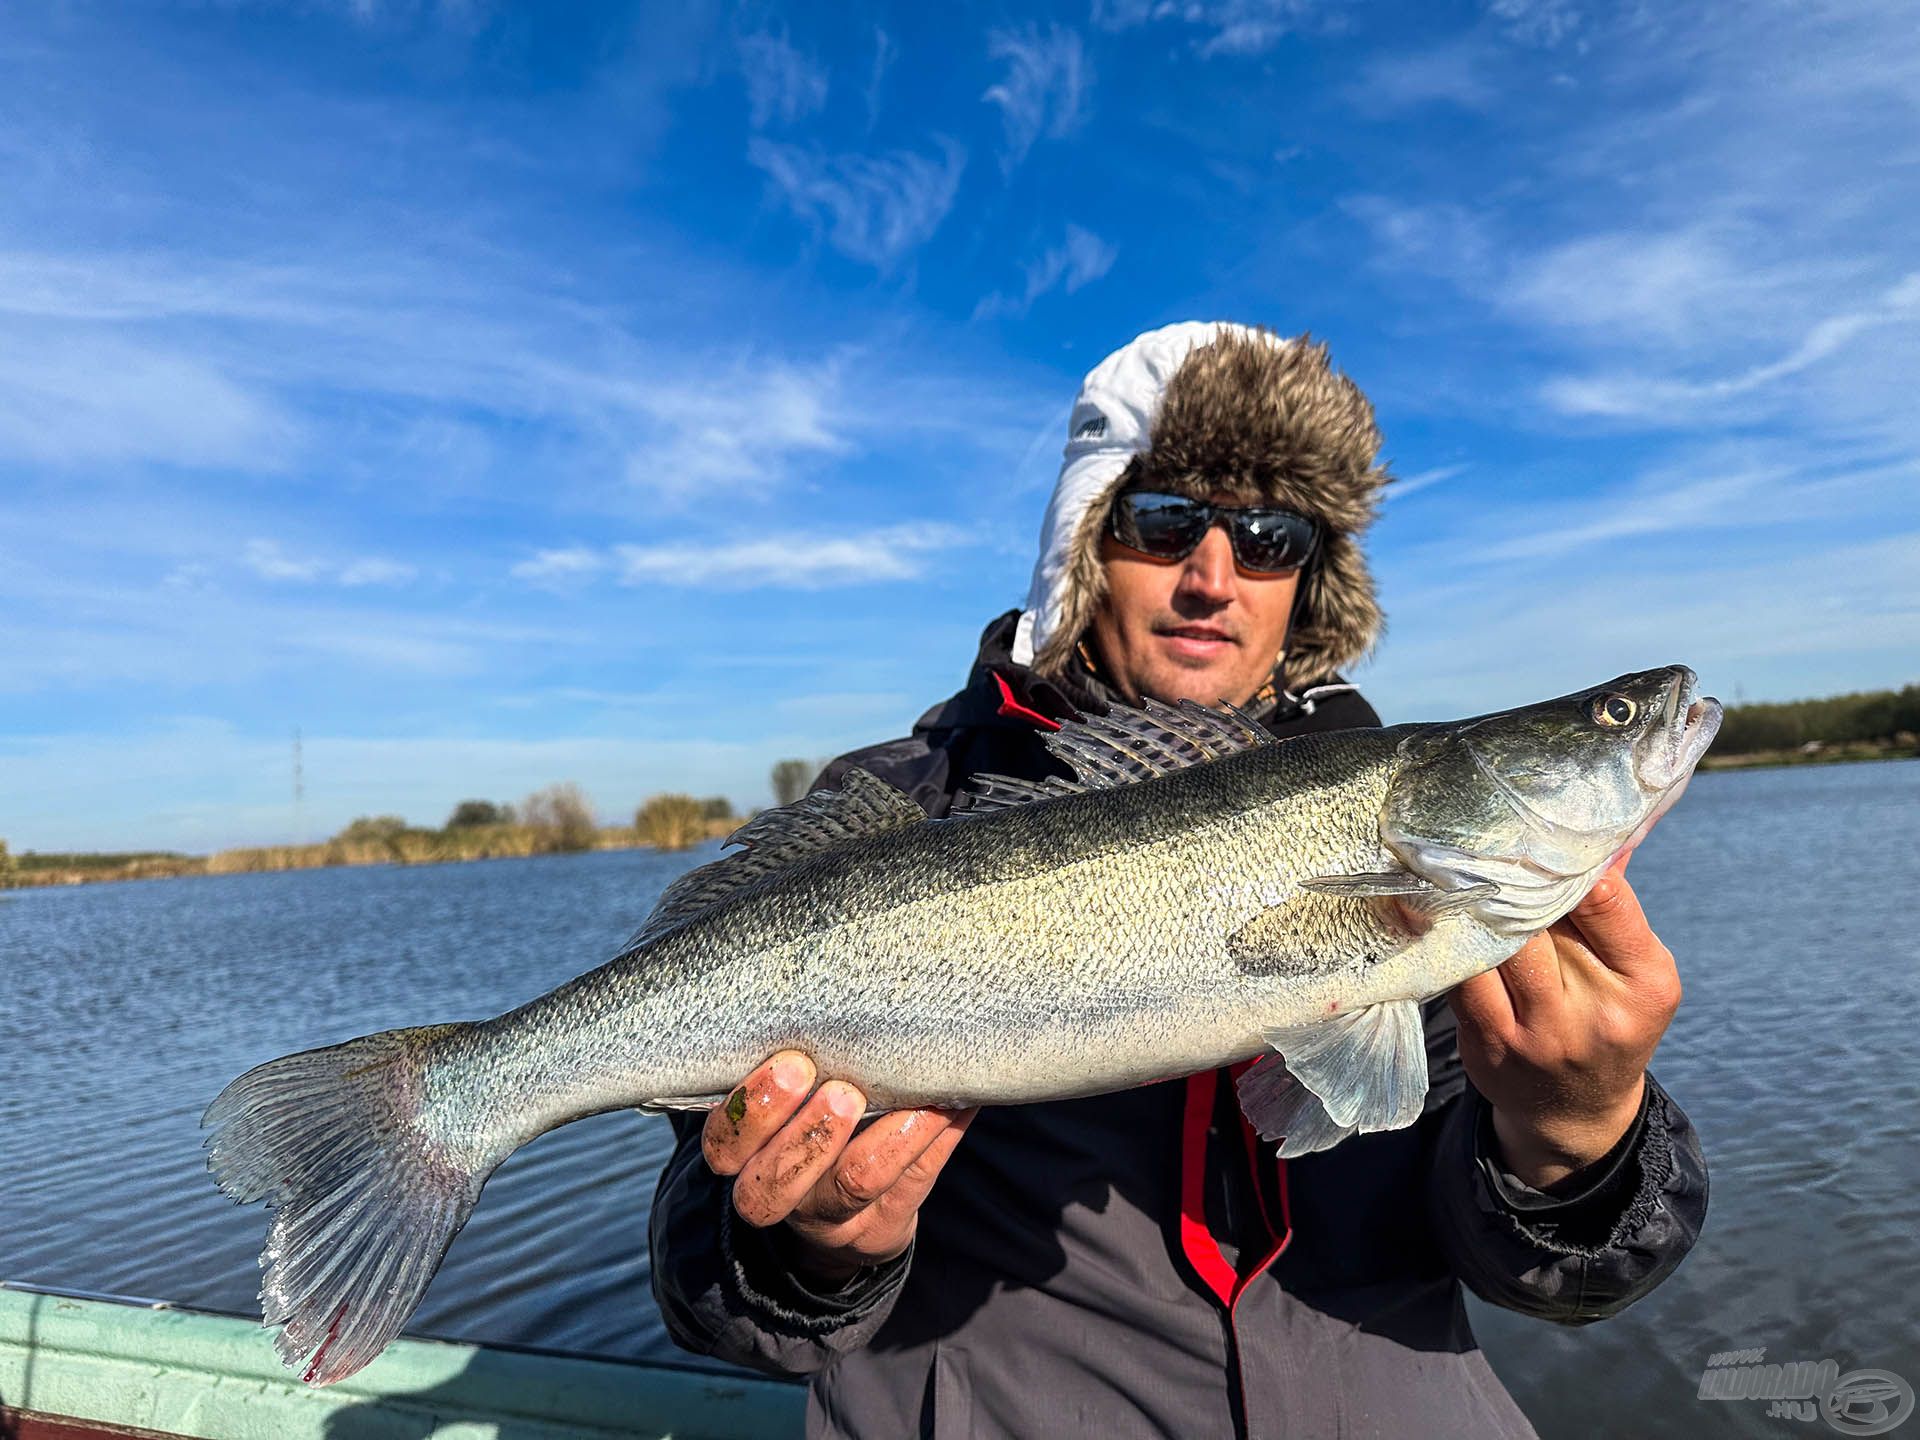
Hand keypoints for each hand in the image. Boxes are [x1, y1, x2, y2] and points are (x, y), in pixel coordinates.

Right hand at [700, 1051, 975, 1288]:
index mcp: (746, 1156)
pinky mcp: (884, 1226)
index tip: (795, 1062)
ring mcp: (833, 1218)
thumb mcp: (791, 1098)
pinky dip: (936, 1136)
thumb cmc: (812, 1124)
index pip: (724, 1144)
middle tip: (844, 1091)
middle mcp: (779, 1195)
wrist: (848, 1212)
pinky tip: (956, 1102)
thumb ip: (803, 1059)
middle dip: (809, 1136)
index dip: (753, 1109)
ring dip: (887, 1138)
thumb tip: (845, 984)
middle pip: (768, 1189)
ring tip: (916, 1100)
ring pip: (852, 1185)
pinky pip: (913, 1182)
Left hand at [1449, 858, 1681, 1188]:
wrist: (1574, 1111)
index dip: (1566, 862)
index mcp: (1644, 983)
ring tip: (1448, 864)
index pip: (1604, 901)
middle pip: (1537, 923)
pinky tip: (1429, 908)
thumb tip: (1604, 829)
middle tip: (1480, 835)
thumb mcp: (1635, 970)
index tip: (1536, 829)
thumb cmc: (1607, 1019)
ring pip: (1489, 947)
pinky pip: (1457, 976)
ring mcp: (1534, 1035)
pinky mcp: (1486, 1045)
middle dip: (1508, 880)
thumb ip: (1614, 905)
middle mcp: (1590, 1014)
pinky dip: (1444, 940)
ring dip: (1467, 906)